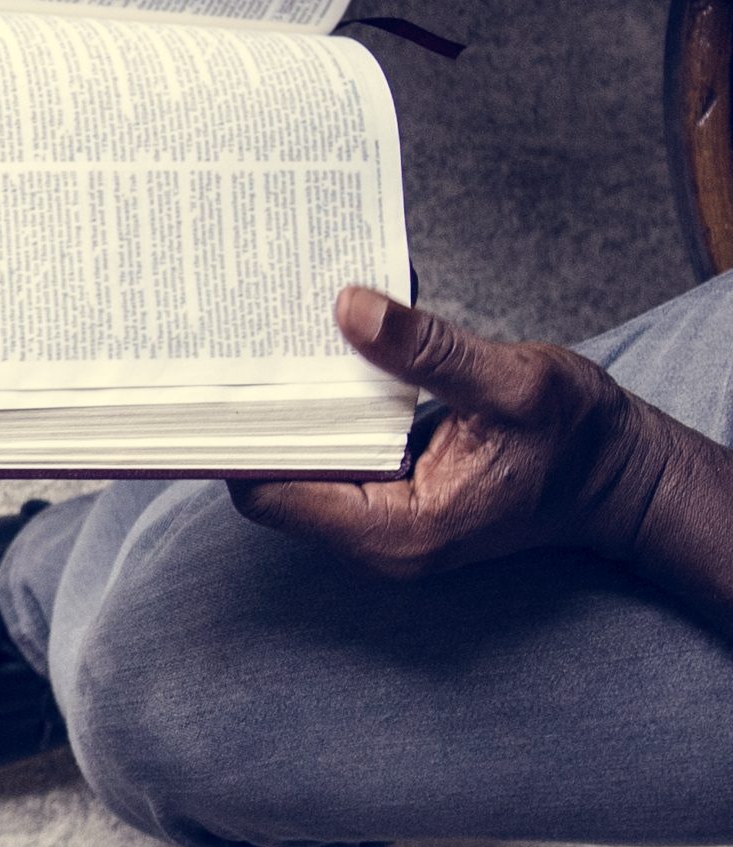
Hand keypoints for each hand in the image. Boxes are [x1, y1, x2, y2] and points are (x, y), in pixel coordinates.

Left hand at [228, 288, 664, 578]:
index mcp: (397, 529)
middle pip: (273, 478)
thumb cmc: (581, 441)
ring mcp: (382, 522)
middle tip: (231, 340)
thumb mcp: (514, 382)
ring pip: (299, 464)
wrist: (624, 475)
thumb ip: (428, 351)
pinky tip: (317, 356)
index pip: (270, 492)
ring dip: (289, 407)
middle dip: (257, 414)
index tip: (221, 374)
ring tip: (263, 339)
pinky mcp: (390, 497)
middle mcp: (377, 538)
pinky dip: (322, 410)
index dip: (238, 437)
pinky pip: (332, 455)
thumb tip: (347, 308)